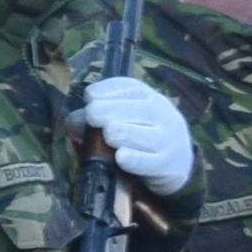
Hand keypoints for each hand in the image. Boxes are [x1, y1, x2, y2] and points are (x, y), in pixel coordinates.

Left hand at [79, 72, 196, 195]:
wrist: (179, 163)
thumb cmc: (143, 136)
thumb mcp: (126, 118)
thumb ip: (98, 116)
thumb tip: (72, 121)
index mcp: (148, 96)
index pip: (126, 87)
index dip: (103, 92)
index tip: (89, 99)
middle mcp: (160, 113)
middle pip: (132, 109)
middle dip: (106, 112)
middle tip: (91, 118)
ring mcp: (166, 139)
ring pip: (141, 133)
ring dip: (120, 133)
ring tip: (108, 136)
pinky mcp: (166, 165)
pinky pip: (148, 161)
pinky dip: (133, 159)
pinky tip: (120, 157)